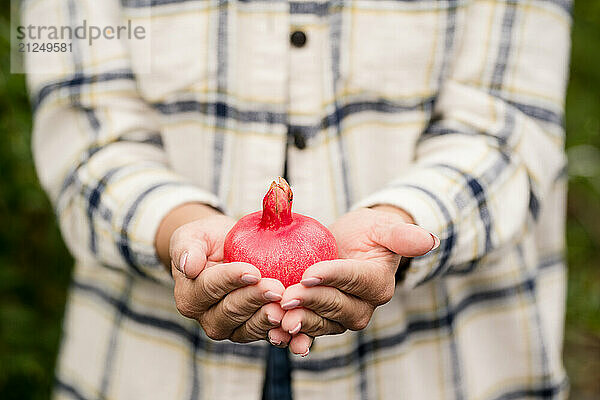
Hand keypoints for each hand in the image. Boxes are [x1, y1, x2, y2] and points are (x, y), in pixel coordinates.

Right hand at [162, 206, 291, 344]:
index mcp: (190, 297)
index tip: (253, 271)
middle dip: (255, 299)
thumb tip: (188, 266)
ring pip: (249, 327)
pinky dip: (281, 332)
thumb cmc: (207, 241)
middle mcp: (208, 318)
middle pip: (231, 311)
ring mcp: (231, 328)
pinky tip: (296, 323)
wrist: (225, 251)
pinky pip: (266, 334)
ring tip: (286, 305)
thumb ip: (186, 248)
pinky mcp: (251, 331)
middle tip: (277, 288)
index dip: (232, 280)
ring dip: (268, 317)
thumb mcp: (191, 236)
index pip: (210, 288)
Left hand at [275, 206, 438, 354]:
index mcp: (378, 283)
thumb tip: (430, 240)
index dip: (333, 277)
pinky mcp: (322, 320)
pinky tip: (274, 334)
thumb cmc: (368, 233)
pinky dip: (292, 335)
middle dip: (312, 303)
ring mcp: (341, 317)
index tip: (309, 273)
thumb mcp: (383, 227)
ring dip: (299, 323)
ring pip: (322, 323)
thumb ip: (402, 235)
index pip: (355, 280)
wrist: (349, 246)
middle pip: (337, 307)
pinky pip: (308, 330)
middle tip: (287, 296)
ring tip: (278, 319)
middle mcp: (363, 305)